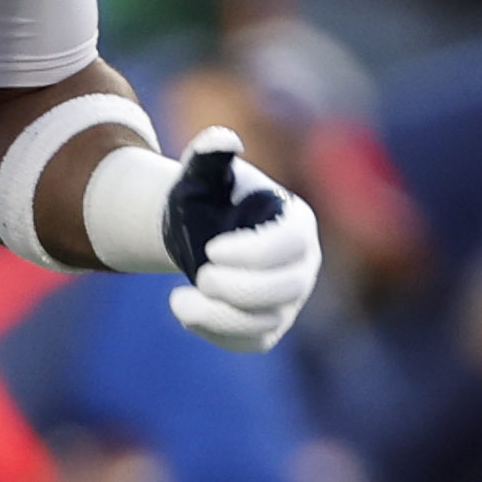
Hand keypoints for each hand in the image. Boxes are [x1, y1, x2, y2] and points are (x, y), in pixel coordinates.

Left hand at [158, 125, 320, 348]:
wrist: (195, 232)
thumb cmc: (205, 198)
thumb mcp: (202, 173)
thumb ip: (209, 154)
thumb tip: (222, 139)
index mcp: (296, 222)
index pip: (289, 245)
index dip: (253, 253)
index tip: (211, 249)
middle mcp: (302, 265)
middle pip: (285, 289)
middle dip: (239, 289)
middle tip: (201, 276)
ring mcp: (289, 300)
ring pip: (267, 323)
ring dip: (221, 318)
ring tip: (179, 301)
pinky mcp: (269, 327)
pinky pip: (252, 342)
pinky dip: (219, 335)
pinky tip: (188, 314)